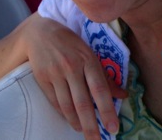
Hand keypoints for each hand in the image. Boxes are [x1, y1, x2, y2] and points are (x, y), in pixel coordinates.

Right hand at [27, 19, 125, 138]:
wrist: (39, 32)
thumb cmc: (69, 43)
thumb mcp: (89, 53)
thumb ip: (104, 76)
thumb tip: (122, 96)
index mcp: (87, 59)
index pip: (99, 89)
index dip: (106, 110)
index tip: (113, 128)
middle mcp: (71, 66)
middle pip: (82, 102)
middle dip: (91, 125)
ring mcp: (55, 72)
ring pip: (66, 104)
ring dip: (76, 122)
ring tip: (83, 132)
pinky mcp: (42, 77)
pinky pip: (54, 100)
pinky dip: (63, 113)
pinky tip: (70, 119)